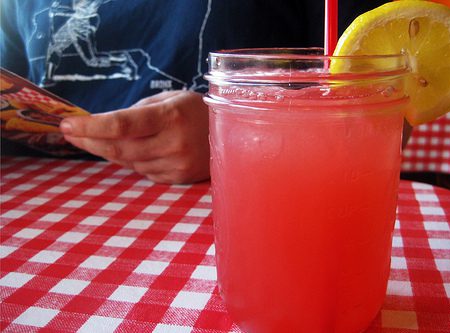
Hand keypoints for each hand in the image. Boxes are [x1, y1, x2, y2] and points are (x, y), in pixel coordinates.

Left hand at [60, 90, 209, 183]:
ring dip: (110, 152)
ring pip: (128, 163)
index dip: (90, 127)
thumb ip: (138, 111)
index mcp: (170, 116)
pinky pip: (143, 172)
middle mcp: (173, 143)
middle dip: (89, 142)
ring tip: (102, 139)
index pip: (121, 124)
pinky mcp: (178, 178)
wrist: (234, 134)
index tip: (67, 125)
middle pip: (118, 149)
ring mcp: (177, 164)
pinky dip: (133, 161)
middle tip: (71, 134)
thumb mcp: (169, 99)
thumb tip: (105, 127)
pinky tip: (136, 150)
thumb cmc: (197, 111)